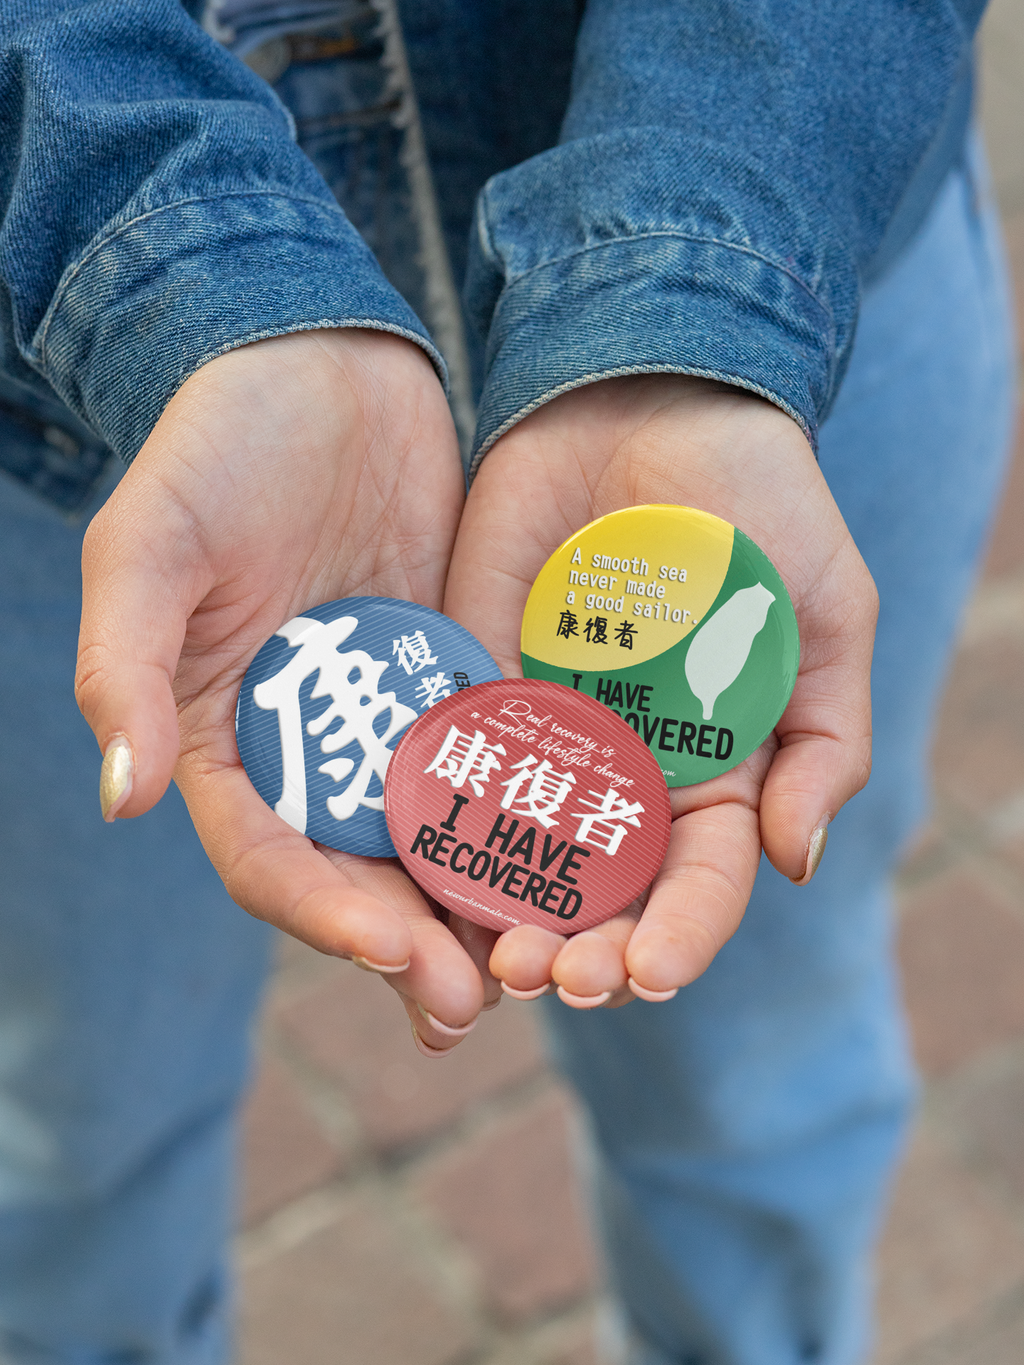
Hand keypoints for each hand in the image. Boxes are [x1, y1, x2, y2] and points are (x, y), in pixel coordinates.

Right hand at [76, 328, 496, 1050]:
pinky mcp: (458, 676)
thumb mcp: (150, 545)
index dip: (322, 913)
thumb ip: (128, 667)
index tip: (390, 951)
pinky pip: (498, 759)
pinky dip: (530, 815)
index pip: (270, 857)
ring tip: (543, 962)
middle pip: (362, 873)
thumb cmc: (215, 447)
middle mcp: (313, 751)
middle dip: (415, 943)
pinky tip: (582, 858)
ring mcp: (391, 719)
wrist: (318, 365)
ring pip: (437, 838)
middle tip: (479, 999)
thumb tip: (123, 796)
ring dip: (480, 905)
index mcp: (227, 741)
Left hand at [443, 374, 876, 1006]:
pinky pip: (446, 768)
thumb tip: (793, 864)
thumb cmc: (759, 508)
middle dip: (577, 949)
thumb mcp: (824, 617)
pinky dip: (433, 827)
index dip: (676, 939)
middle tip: (547, 976)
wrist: (649, 401)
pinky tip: (417, 874)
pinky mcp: (467, 683)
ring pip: (515, 854)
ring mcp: (541, 732)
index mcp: (710, 773)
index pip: (695, 885)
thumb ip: (823, 741)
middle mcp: (620, 772)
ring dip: (498, 916)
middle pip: (598, 894)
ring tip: (485, 956)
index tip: (645, 971)